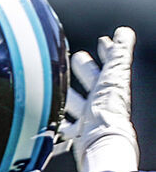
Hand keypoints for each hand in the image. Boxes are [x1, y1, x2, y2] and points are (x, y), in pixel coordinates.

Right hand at [61, 26, 137, 171]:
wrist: (99, 139)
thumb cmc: (108, 108)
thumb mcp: (115, 74)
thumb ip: (120, 53)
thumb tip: (124, 32)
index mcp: (110, 88)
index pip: (109, 66)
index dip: (106, 52)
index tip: (102, 41)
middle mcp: (100, 102)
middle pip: (92, 82)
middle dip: (84, 69)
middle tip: (77, 57)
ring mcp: (87, 118)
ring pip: (76, 101)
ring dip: (66, 92)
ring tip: (54, 83)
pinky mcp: (76, 133)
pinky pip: (64, 124)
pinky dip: (56, 118)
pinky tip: (46, 115)